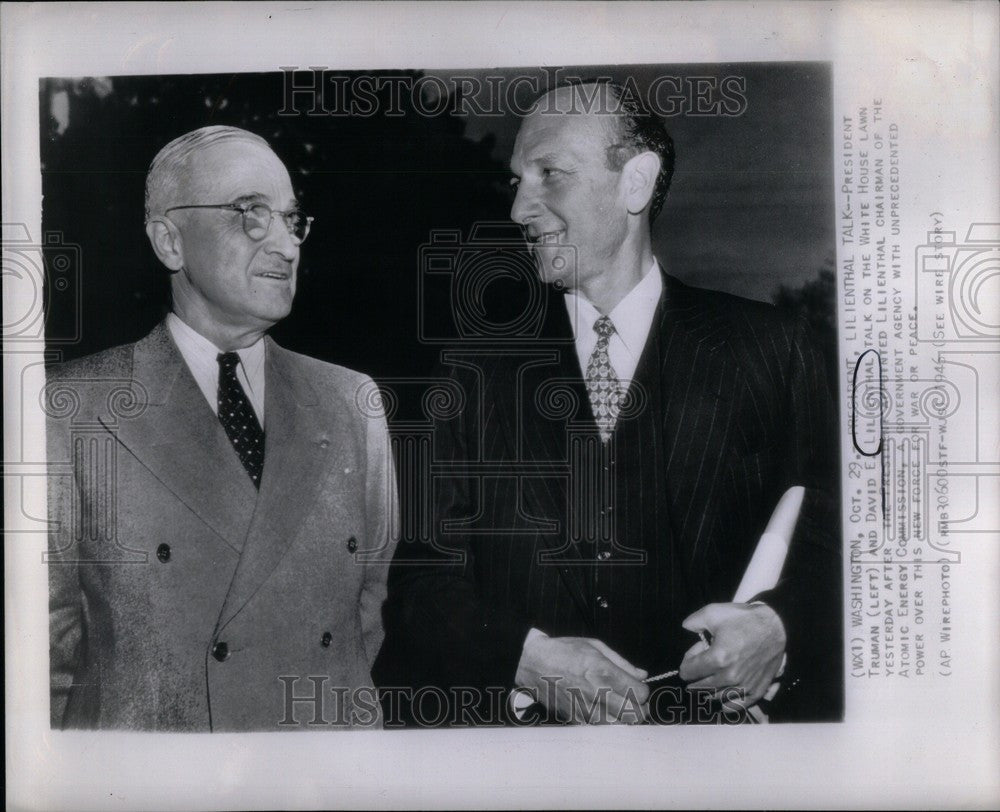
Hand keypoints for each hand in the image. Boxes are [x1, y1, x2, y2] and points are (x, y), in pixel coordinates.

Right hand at [515, 633, 648, 723]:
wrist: (532, 662)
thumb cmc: (564, 650)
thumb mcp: (595, 646)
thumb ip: (621, 662)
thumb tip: (642, 674)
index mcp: (603, 670)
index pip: (639, 693)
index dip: (644, 692)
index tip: (639, 688)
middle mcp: (596, 691)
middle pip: (633, 714)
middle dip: (640, 709)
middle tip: (635, 702)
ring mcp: (584, 707)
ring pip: (617, 725)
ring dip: (623, 718)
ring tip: (619, 707)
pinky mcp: (574, 717)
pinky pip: (598, 728)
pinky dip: (605, 722)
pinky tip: (602, 711)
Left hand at [678, 602, 785, 708]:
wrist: (775, 626)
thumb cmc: (744, 619)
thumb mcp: (713, 612)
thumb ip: (693, 621)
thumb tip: (685, 628)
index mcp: (717, 659)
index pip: (688, 672)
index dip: (688, 660)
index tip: (697, 652)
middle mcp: (729, 677)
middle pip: (699, 686)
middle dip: (696, 674)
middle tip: (704, 662)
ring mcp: (743, 686)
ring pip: (714, 697)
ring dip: (708, 688)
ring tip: (713, 675)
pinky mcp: (756, 691)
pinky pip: (734, 706)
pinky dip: (725, 701)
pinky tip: (724, 692)